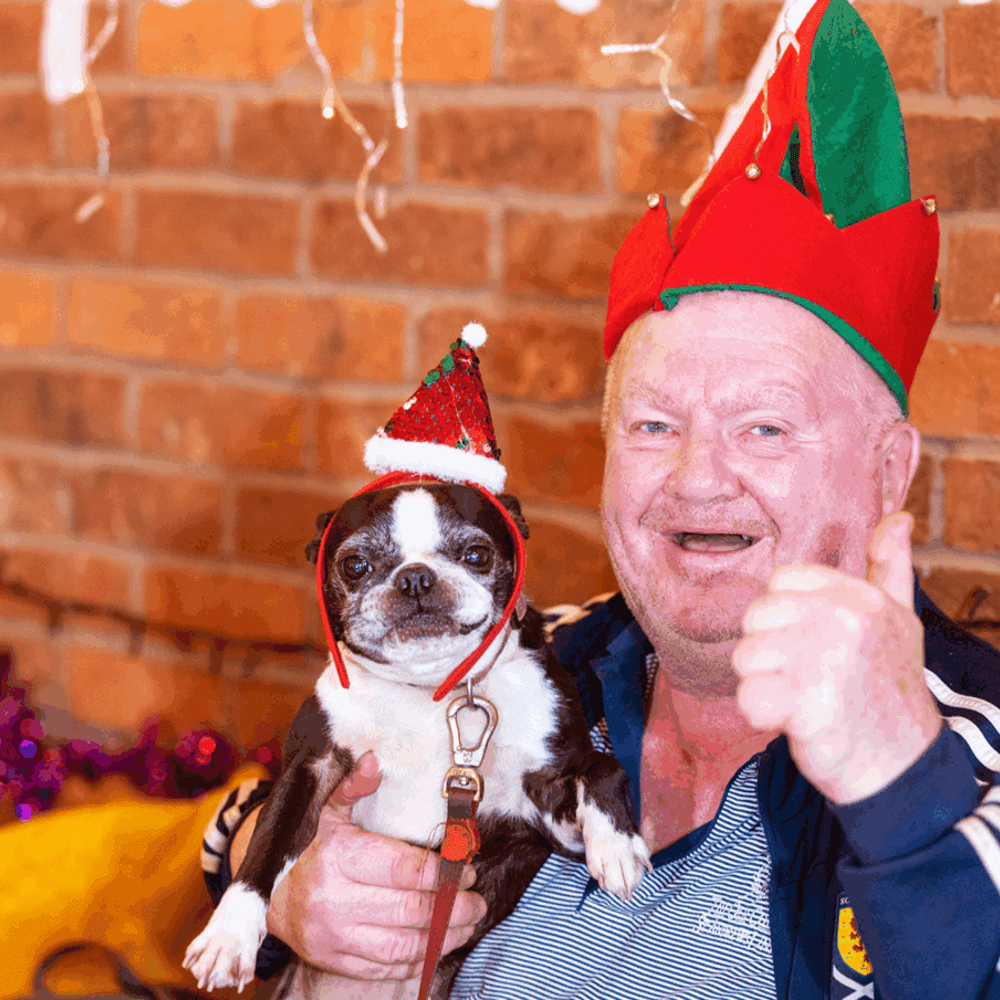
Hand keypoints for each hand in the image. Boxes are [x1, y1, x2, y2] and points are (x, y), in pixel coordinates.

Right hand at [237, 752, 487, 980]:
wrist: (272, 897)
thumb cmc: (313, 850)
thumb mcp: (329, 812)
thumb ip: (355, 786)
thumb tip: (376, 760)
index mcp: (339, 857)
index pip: (403, 869)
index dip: (442, 872)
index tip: (465, 868)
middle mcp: (335, 900)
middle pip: (409, 909)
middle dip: (453, 906)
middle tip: (476, 898)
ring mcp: (335, 936)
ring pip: (403, 944)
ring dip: (444, 936)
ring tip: (468, 921)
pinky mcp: (335, 961)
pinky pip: (386, 968)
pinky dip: (419, 959)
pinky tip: (440, 945)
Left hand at [732, 512, 941, 804]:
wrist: (902, 768)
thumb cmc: (888, 689)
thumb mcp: (899, 621)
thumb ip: (889, 567)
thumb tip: (898, 518)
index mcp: (859, 598)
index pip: (780, 582)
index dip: (784, 616)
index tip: (812, 643)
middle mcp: (844, 623)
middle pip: (756, 617)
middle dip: (768, 651)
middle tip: (805, 677)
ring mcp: (826, 665)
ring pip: (745, 657)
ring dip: (763, 684)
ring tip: (800, 699)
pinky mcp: (806, 708)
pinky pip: (747, 697)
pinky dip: (759, 714)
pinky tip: (788, 720)